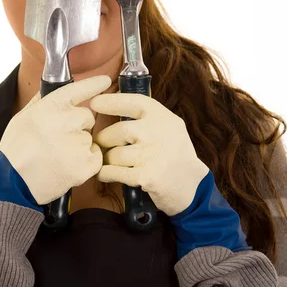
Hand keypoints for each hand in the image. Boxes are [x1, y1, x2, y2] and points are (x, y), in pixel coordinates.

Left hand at [89, 91, 209, 216]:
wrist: (192, 185)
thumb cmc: (173, 152)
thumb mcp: (168, 125)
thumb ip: (144, 116)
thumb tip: (110, 103)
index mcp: (161, 116)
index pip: (131, 101)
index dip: (110, 101)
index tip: (94, 103)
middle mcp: (156, 132)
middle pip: (116, 131)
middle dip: (104, 139)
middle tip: (101, 144)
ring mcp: (150, 155)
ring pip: (113, 154)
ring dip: (106, 159)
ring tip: (111, 161)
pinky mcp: (145, 176)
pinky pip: (112, 172)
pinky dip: (105, 173)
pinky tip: (105, 173)